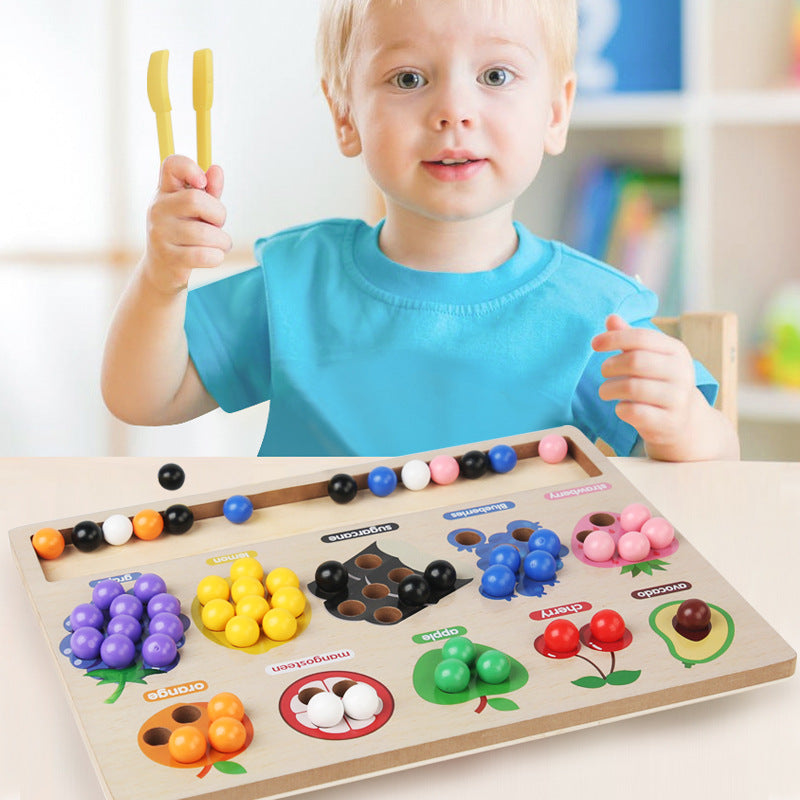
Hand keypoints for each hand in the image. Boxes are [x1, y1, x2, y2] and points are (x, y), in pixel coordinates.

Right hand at [144, 154, 231, 293]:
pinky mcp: (169, 258)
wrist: (162, 270)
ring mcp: (160, 233)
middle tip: (218, 225)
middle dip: (218, 214)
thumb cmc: (185, 234)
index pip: (171, 165)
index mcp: (165, 191)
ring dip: (222, 241)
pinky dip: (217, 256)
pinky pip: (204, 255)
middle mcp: (158, 209)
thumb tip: (216, 169)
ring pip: (205, 233)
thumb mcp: (197, 210)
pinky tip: (215, 256)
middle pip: (196, 200)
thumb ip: (209, 191)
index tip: (202, 183)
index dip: (190, 168)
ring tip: (220, 245)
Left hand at [591, 314, 699, 454]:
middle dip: (610, 366)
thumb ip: (629, 338)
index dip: (614, 338)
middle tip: (604, 372)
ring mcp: (678, 399)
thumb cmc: (658, 383)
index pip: (642, 338)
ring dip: (609, 389)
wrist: (683, 421)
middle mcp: (682, 373)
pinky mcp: (669, 422)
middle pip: (635, 361)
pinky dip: (620, 409)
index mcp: (676, 351)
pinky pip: (634, 412)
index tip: (594, 344)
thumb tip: (611, 318)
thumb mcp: (649, 357)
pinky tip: (621, 408)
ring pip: (632, 388)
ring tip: (606, 391)